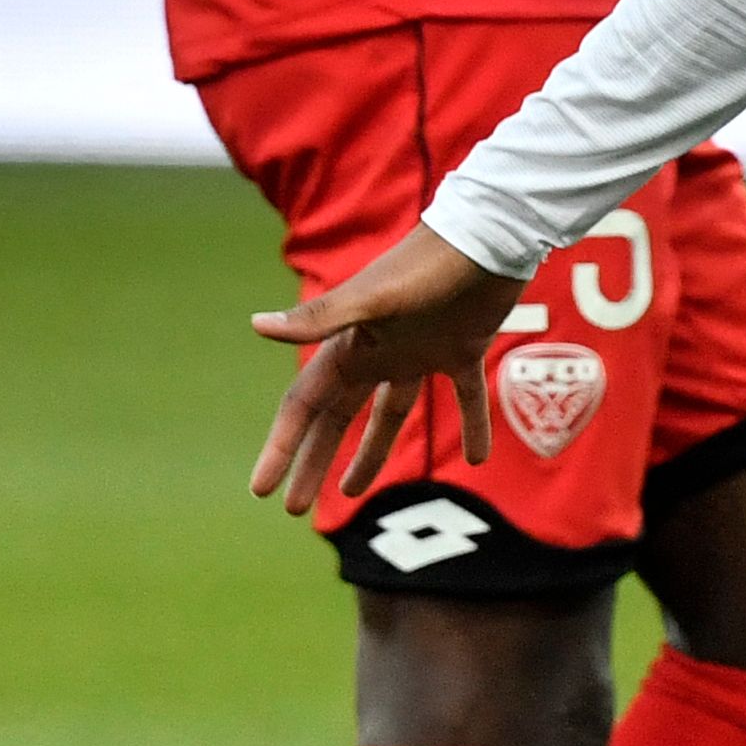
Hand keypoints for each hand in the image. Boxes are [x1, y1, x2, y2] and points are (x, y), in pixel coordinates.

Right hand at [247, 225, 526, 513]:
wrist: (490, 236)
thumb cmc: (428, 265)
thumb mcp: (374, 299)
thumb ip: (321, 318)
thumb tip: (255, 326)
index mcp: (350, 344)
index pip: (305, 406)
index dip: (282, 447)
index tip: (262, 491)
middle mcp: (378, 351)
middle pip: (337, 418)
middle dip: (315, 462)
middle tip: (296, 509)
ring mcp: (419, 351)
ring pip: (389, 413)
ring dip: (373, 453)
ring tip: (354, 493)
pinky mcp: (463, 348)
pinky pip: (465, 398)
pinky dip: (472, 427)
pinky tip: (477, 460)